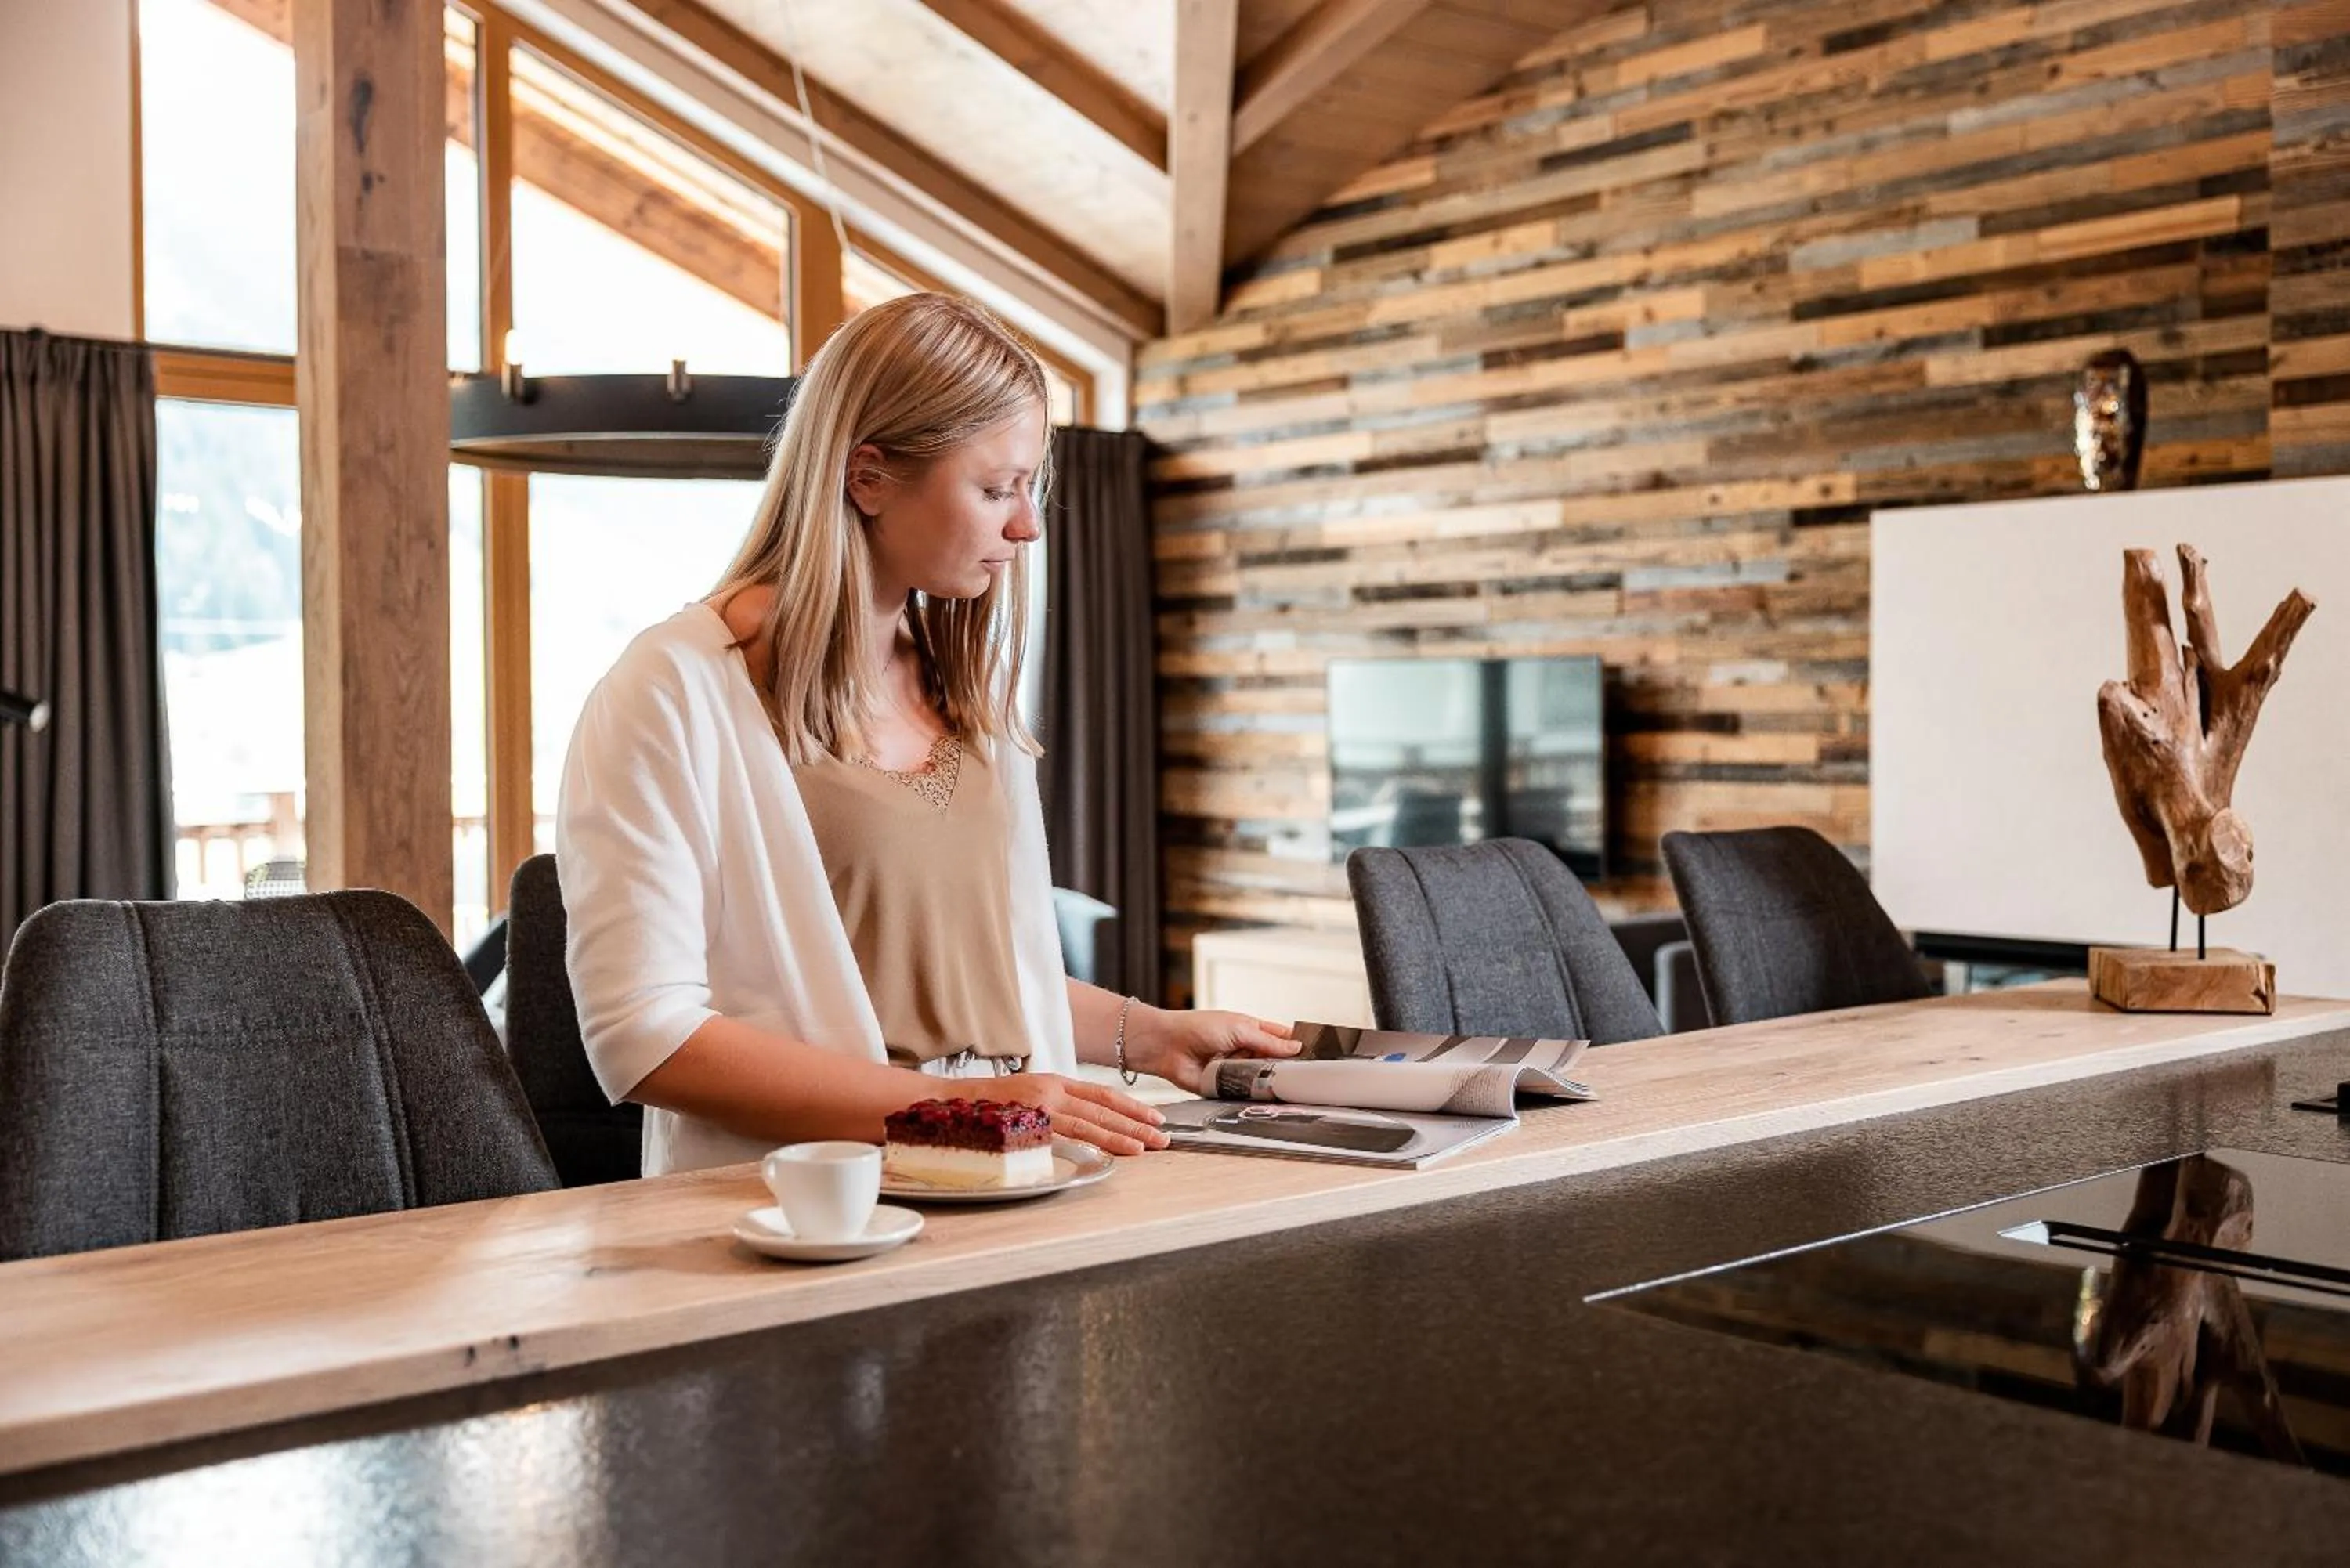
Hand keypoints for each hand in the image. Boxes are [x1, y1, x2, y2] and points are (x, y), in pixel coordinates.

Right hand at [985, 1073, 1168, 1156]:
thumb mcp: (1025, 1098)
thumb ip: (1051, 1108)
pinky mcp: (1028, 1123)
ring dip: (1122, 1135)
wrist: (944, 1102)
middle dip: (1137, 1123)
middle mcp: (1050, 1090)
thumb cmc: (983, 1106)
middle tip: (1163, 1137)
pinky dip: (1092, 1144)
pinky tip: (1111, 1152)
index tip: (1154, 1117)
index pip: (1100, 1094)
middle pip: (1103, 1107)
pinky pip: (1066, 1136)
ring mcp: (1039, 1106)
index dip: (1130, 1106)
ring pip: (1091, 1122)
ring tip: (1147, 1147)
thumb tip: (1076, 1125)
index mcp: (1052, 1082)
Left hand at [1129, 1007, 1298, 1094]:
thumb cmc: (1199, 1027)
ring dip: (1272, 1084)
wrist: (1167, 1046)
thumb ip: (1268, 1042)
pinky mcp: (1225, 1087)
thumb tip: (1297, 1048)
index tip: (1319, 1057)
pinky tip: (1269, 1100)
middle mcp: (1246, 1051)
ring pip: (1262, 1079)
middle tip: (1309, 1079)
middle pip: (1275, 1062)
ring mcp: (1236, 1070)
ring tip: (1292, 1090)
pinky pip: (1244, 1093)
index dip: (1298, 1047)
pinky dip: (1254, 1096)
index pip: (1282, 1039)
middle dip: (1287, 1069)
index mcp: (1252, 1031)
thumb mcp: (1240, 1028)